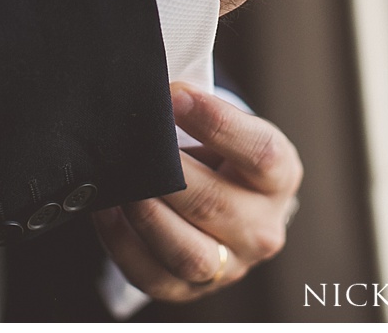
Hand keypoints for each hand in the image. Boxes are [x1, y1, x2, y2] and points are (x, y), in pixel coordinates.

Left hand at [92, 83, 302, 301]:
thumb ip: (199, 113)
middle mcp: (262, 227)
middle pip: (215, 205)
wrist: (233, 205)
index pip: (259, 152)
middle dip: (169, 171)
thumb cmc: (223, 157)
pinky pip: (152, 275)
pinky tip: (107, 210)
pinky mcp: (191, 290)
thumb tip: (153, 98)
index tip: (175, 97)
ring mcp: (229, 266)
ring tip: (123, 181)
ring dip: (148, 214)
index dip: (216, 123)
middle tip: (134, 142)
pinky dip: (123, 242)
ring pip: (188, 253)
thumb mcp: (229, 130)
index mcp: (280, 177)